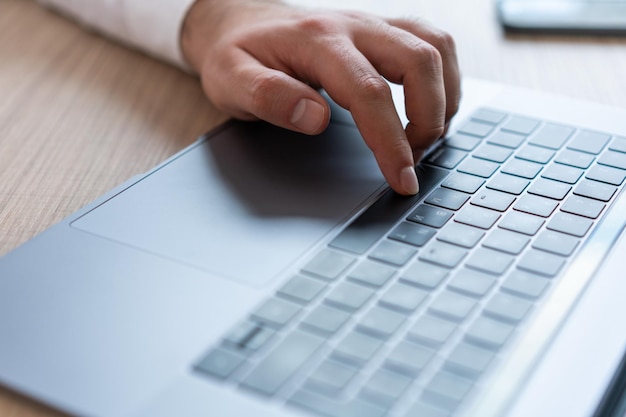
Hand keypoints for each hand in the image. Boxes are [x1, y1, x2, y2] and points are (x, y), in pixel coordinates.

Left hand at [182, 0, 459, 194]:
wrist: (240, 22)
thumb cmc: (236, 55)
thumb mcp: (230, 81)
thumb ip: (268, 98)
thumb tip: (316, 118)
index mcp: (316, 41)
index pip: (369, 92)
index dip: (391, 141)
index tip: (402, 178)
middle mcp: (352, 26)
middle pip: (418, 61)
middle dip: (429, 119)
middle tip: (414, 160)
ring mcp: (372, 24)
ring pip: (435, 47)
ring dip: (444, 97)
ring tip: (426, 137)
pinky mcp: (383, 29)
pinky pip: (433, 41)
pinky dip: (444, 77)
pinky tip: (431, 106)